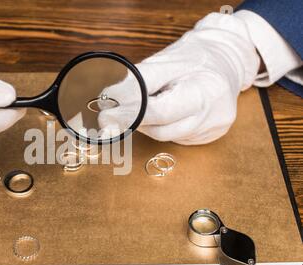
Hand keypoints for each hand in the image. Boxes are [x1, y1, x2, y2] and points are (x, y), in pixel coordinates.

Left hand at [98, 13, 259, 144]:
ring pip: (164, 136)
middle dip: (134, 120)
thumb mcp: (166, 61)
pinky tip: (166, 112)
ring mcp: (213, 129)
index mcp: (206, 90)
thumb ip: (138, 83)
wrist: (226, 61)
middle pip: (160, 129)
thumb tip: (109, 101)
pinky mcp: (209, 137)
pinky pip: (175, 137)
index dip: (129, 114)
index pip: (159, 111)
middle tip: (111, 115)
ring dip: (147, 124)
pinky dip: (163, 126)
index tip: (106, 114)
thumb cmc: (194, 58)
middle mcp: (213, 115)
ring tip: (146, 105)